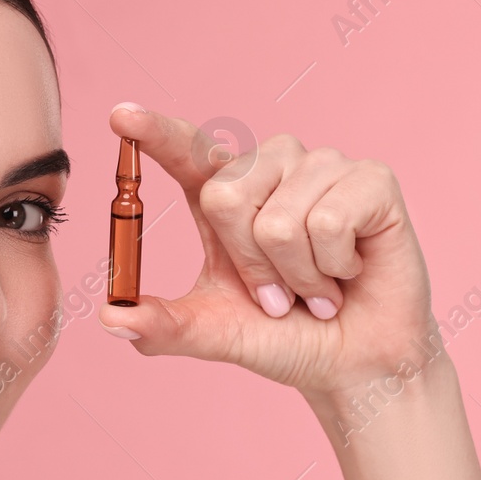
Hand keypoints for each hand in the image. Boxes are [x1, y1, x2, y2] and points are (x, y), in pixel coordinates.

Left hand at [97, 103, 437, 398]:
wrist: (354, 363)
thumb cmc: (285, 336)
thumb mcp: (213, 332)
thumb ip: (162, 325)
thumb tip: (109, 317)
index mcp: (227, 192)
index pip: (187, 150)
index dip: (155, 132)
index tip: (120, 117)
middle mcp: (271, 167)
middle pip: (226, 195)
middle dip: (249, 265)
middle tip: (279, 294)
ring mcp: (322, 167)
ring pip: (279, 217)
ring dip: (296, 274)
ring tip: (318, 286)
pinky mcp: (371, 179)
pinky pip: (330, 219)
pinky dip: (334, 266)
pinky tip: (350, 272)